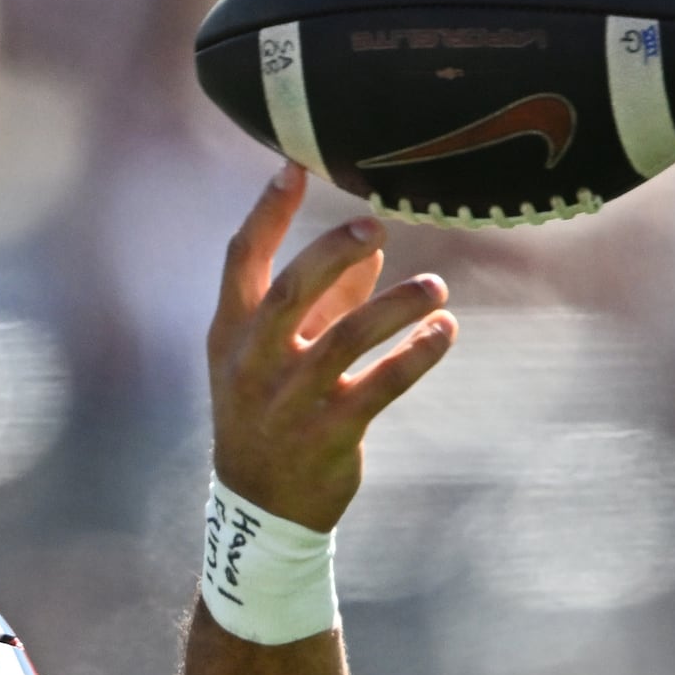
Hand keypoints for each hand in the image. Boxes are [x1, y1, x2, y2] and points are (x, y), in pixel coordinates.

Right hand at [208, 165, 454, 529]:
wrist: (261, 507)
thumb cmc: (270, 413)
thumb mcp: (276, 355)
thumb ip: (323, 301)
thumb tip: (373, 247)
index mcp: (232, 334)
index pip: (242, 260)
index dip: (267, 212)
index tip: (295, 167)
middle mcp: (254, 363)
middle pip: (292, 292)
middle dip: (333, 252)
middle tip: (376, 224)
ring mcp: (290, 401)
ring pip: (346, 338)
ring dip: (396, 306)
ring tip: (436, 289)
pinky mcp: (329, 433)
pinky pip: (380, 385)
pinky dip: (416, 354)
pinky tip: (443, 332)